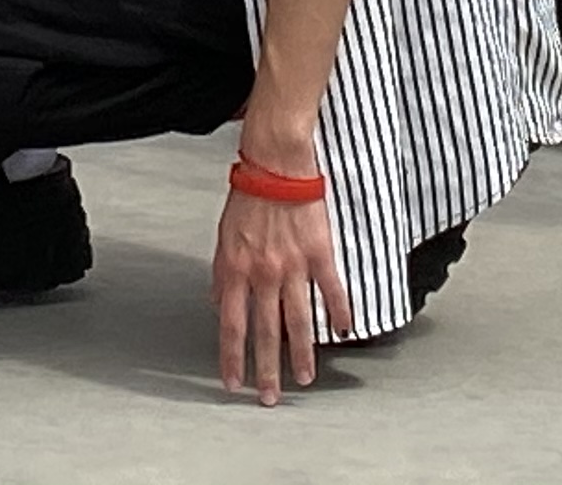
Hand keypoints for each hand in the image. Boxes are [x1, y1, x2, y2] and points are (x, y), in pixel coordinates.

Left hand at [213, 184, 354, 403]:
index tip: (233, 382)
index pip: (231, 326)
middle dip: (267, 370)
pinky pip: (331, 289)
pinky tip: (344, 331)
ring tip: (305, 378)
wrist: (274, 165)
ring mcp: (292, 266)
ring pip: (298, 321)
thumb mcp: (222, 238)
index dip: (232, 358)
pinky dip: (339, 312)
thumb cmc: (248, 197)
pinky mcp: (318, 253)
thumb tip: (217, 303)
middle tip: (269, 397)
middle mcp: (263, 274)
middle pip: (265, 333)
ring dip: (302, 355)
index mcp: (235, 270)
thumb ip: (221, 274)